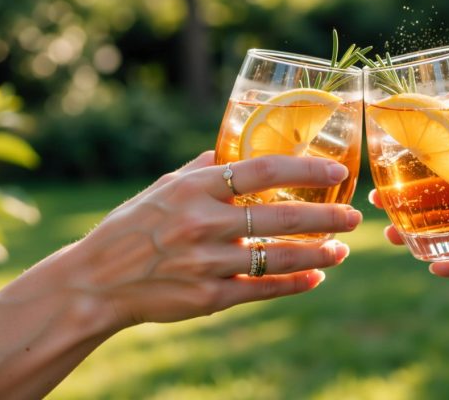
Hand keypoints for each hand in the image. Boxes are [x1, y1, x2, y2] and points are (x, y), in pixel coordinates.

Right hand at [69, 151, 361, 328]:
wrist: (95, 282)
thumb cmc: (130, 227)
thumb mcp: (162, 188)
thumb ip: (202, 170)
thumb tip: (232, 150)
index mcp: (194, 189)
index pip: (262, 171)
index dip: (305, 168)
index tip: (337, 170)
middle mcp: (202, 224)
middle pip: (280, 216)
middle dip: (326, 216)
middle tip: (353, 216)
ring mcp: (206, 263)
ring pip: (277, 256)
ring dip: (317, 253)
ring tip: (342, 249)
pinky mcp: (207, 298)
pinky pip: (261, 290)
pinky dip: (292, 284)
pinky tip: (315, 279)